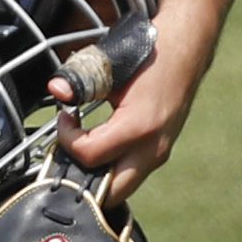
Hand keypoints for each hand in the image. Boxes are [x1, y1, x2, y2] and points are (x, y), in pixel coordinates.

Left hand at [61, 14, 217, 203]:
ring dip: (96, 177)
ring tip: (82, 147)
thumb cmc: (149, 54)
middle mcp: (152, 148)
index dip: (67, 139)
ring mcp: (159, 153)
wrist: (186, 48)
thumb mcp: (110, 64)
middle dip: (82, 179)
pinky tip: (99, 146)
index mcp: (139, 127)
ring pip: (122, 188)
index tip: (64, 118)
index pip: (89, 155)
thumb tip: (56, 90)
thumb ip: (80, 81)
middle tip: (68, 150)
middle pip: (109, 193)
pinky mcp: (160, 152)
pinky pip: (130, 174)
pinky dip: (110, 169)